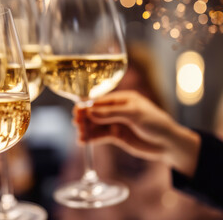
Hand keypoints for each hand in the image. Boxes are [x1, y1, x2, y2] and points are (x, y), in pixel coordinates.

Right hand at [74, 90, 199, 176]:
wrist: (169, 144)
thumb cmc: (156, 123)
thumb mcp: (134, 115)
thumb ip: (111, 113)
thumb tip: (91, 112)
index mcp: (123, 99)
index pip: (101, 101)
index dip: (88, 105)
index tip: (77, 110)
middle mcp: (118, 110)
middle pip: (96, 113)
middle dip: (85, 118)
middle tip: (76, 123)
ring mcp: (117, 123)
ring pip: (97, 125)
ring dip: (87, 129)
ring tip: (80, 136)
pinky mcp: (117, 136)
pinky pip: (101, 136)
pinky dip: (92, 138)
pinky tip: (84, 141)